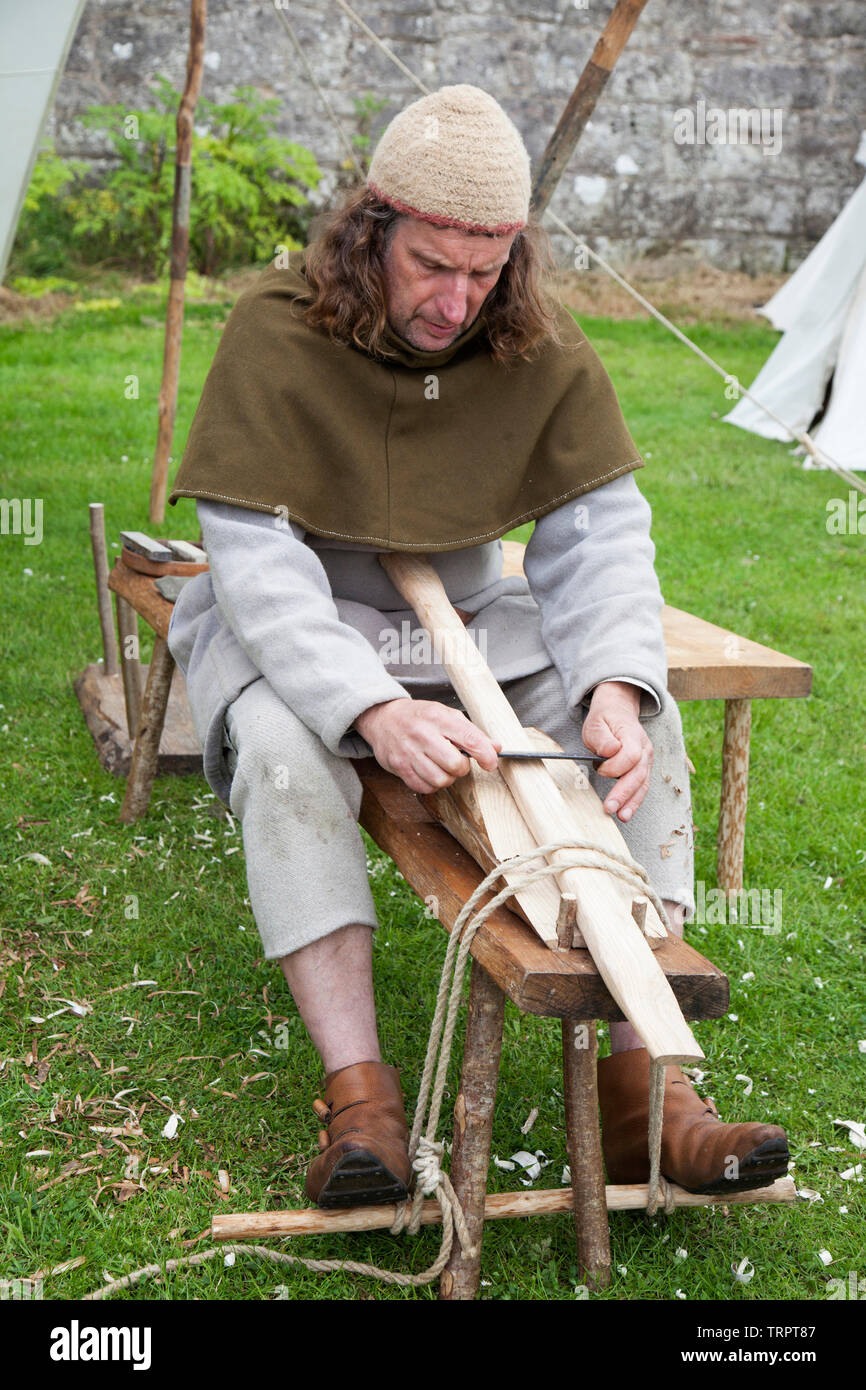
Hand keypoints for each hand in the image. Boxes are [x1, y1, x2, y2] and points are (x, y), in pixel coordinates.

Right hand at [355, 699, 500, 793]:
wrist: (383, 717)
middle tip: (458, 762)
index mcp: (439, 718)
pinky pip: (424, 787)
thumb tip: (496, 747)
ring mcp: (409, 752)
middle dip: (462, 768)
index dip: (486, 755)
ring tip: (443, 767)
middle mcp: (423, 734)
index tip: (491, 763)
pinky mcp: (398, 766)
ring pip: (440, 779)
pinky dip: (432, 785)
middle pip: (455, 765)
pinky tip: (430, 773)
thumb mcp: (446, 715)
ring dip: (447, 778)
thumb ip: (471, 732)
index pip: (470, 739)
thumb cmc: (420, 717)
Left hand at [581, 681, 651, 821]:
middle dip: (624, 792)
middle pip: (639, 773)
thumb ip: (602, 737)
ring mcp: (647, 759)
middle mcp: (645, 748)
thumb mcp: (596, 722)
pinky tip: (625, 812)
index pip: (631, 755)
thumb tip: (611, 751)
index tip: (600, 769)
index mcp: (632, 735)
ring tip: (622, 816)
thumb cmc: (605, 719)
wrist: (618, 711)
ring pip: (643, 783)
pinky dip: (634, 800)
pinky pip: (641, 786)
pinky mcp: (643, 769)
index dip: (616, 766)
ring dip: (632, 802)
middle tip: (610, 808)